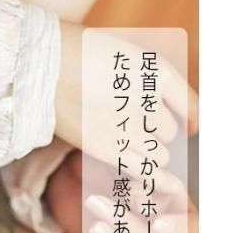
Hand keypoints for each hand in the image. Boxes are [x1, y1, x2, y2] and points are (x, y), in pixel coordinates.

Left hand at [45, 148, 197, 232]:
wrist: (87, 174)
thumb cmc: (116, 164)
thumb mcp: (128, 162)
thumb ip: (141, 173)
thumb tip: (140, 188)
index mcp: (175, 206)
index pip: (191, 224)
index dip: (179, 227)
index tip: (159, 224)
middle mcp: (159, 231)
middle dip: (125, 221)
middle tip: (95, 202)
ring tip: (94, 227)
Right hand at [53, 21, 197, 185]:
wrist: (40, 65)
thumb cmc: (75, 55)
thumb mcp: (121, 54)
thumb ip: (144, 79)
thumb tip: (169, 112)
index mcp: (156, 70)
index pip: (189, 102)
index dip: (193, 116)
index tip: (193, 126)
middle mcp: (148, 98)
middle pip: (169, 131)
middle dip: (158, 134)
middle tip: (139, 134)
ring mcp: (128, 124)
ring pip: (159, 153)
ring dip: (149, 154)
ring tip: (128, 151)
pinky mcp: (106, 148)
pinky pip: (142, 170)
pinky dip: (147, 176)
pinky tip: (142, 177)